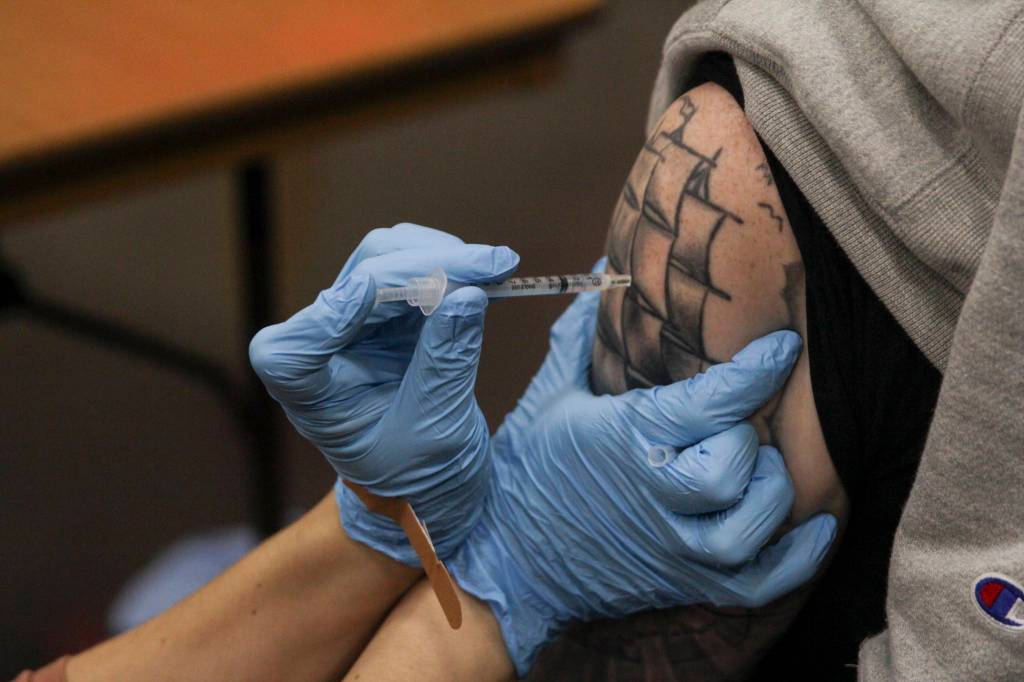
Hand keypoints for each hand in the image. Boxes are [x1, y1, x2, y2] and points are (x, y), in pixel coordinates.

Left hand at [249, 224, 518, 562]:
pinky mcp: (387, 311)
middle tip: (490, 265)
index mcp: (310, 395)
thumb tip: (467, 295)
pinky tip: (487, 274)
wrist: (428, 487)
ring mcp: (354, 322)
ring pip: (383, 259)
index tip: (369, 292)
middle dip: (423, 267)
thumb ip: (446, 365)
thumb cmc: (419, 478)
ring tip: (496, 268)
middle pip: (358, 281)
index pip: (296, 349)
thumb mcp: (436, 432)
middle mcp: (322, 348)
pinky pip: (409, 267)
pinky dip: (447, 264)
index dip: (330, 315)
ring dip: (439, 257)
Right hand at [448, 283, 835, 674]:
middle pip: (730, 468)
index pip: (708, 404)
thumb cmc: (530, 471)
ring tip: (765, 468)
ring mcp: (669, 547)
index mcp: (625, 439)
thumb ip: (582, 334)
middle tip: (743, 426)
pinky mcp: (682, 583)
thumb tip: (605, 266)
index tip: (782, 346)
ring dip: (771, 493)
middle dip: (749, 441)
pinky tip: (815, 526)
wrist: (508, 558)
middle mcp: (652, 495)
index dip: (756, 370)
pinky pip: (757, 585)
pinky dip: (797, 560)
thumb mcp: (551, 396)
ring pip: (747, 527)